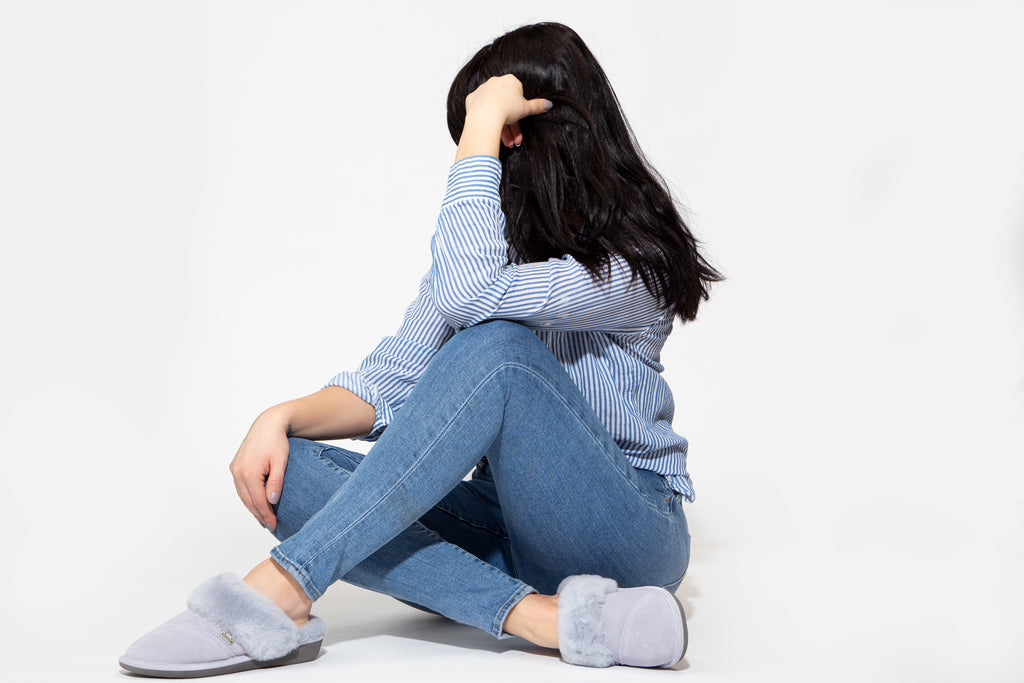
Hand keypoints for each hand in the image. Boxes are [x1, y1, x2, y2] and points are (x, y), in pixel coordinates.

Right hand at [229, 408, 290, 530]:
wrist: (268, 425)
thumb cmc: (277, 442)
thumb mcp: (281, 462)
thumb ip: (276, 482)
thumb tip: (271, 501)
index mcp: (249, 472)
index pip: (258, 501)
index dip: (267, 515)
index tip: (275, 525)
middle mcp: (238, 472)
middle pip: (249, 501)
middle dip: (260, 515)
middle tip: (271, 526)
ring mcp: (235, 470)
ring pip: (243, 496)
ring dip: (253, 508)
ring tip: (264, 519)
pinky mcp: (235, 467)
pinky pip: (241, 488)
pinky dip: (248, 498)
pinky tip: (256, 504)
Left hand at [457, 74, 551, 158]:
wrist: (486, 115)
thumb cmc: (507, 109)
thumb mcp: (526, 109)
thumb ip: (537, 106)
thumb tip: (549, 104)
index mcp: (510, 80)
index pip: (518, 96)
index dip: (520, 111)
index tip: (520, 122)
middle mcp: (495, 82)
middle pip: (506, 105)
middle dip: (511, 124)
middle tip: (514, 139)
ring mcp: (482, 90)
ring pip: (494, 109)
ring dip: (501, 127)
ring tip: (506, 142)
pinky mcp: (472, 99)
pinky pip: (481, 110)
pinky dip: (487, 120)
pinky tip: (490, 129)